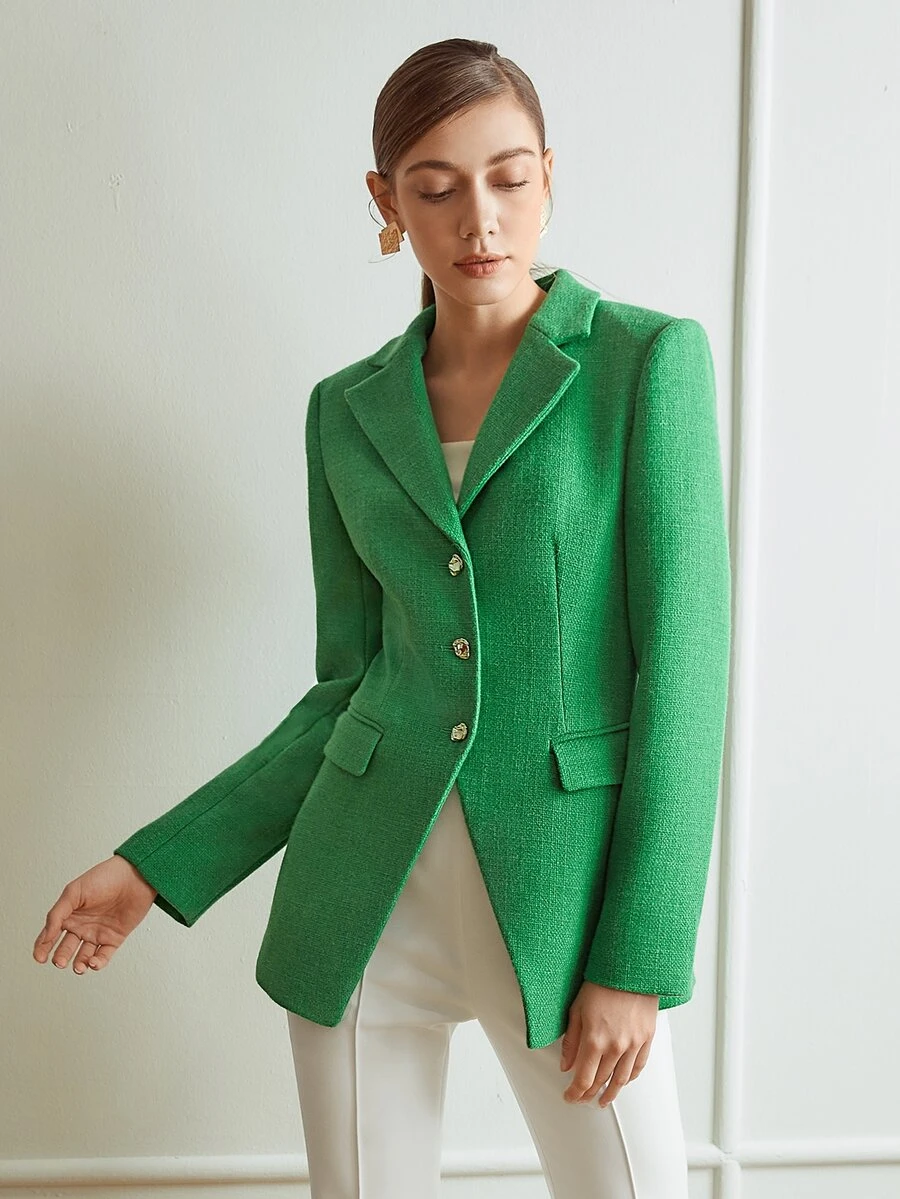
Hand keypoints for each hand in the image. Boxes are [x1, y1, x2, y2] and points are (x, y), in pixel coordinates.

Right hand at [33, 856, 158, 974]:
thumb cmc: (105, 877)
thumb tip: (46, 935)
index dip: (42, 947)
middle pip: (66, 948)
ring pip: (83, 956)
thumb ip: (57, 914)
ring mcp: (98, 933)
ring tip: (78, 966)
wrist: (136, 876)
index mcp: (70, 914)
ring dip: (79, 965)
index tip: (39, 958)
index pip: (51, 935)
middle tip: (59, 962)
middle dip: (61, 957)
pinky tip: (93, 962)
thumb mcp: (74, 892)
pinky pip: (103, 956)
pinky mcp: (114, 938)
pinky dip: (97, 963)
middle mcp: (82, 925)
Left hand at [559, 980, 658, 1105]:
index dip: (575, 1093)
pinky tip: (623, 1081)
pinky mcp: (647, 1038)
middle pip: (601, 1081)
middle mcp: (615, 1047)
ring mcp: (633, 1044)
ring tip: (603, 1100)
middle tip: (582, 1098)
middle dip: (589, 1093)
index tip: (569, 1098)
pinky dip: (629, 1078)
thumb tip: (566, 1066)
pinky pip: (638, 1066)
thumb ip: (571, 1041)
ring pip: (621, 1079)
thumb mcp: (577, 1010)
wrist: (630, 968)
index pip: (583, 1079)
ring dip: (611, 1093)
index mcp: (594, 1040)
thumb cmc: (600, 984)